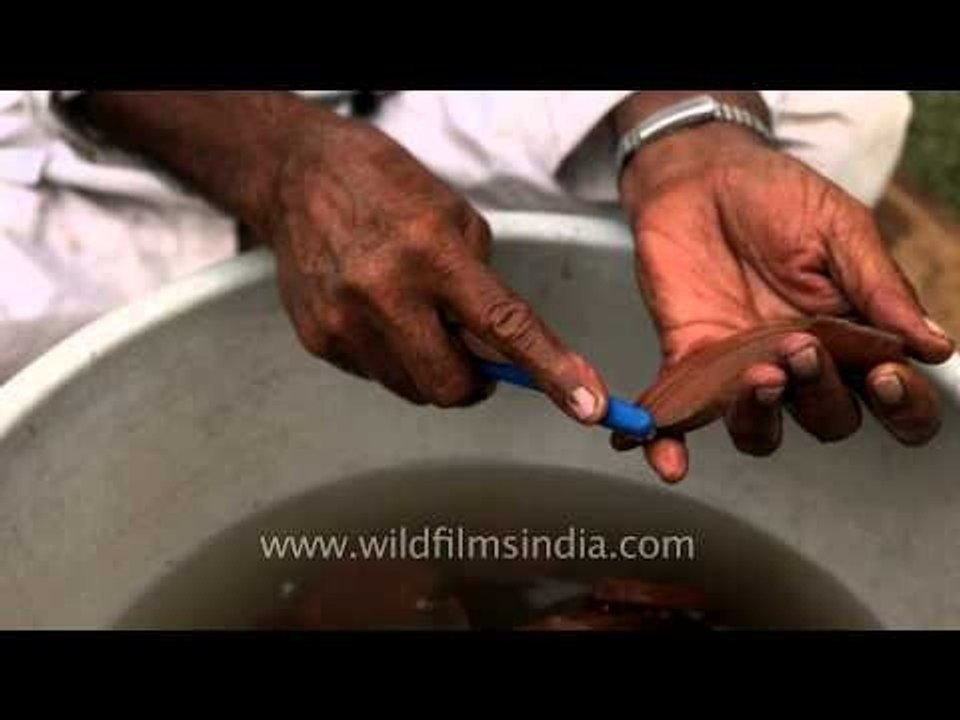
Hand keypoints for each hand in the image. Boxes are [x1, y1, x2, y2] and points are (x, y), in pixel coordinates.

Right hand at [79, 92, 608, 422]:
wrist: (297, 177)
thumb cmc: (386, 188)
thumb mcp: (454, 220)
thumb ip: (481, 288)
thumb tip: (499, 349)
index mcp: (433, 253)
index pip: (505, 326)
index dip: (551, 370)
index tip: (587, 404)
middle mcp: (385, 293)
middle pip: (450, 386)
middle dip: (473, 383)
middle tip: (472, 355)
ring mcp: (345, 321)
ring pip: (411, 389)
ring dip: (429, 368)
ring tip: (414, 318)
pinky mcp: (318, 338)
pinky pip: (374, 375)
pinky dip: (391, 358)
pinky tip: (377, 315)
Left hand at [616, 118, 954, 482]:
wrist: (700, 175)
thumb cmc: (776, 197)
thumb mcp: (838, 230)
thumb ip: (879, 287)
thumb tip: (935, 346)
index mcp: (852, 335)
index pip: (891, 395)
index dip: (899, 405)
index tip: (885, 375)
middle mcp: (801, 363)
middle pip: (828, 417)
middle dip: (821, 393)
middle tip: (802, 346)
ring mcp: (742, 368)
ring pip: (761, 429)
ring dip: (761, 417)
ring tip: (757, 377)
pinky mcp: (689, 360)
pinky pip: (680, 416)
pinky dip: (670, 444)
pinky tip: (669, 462)